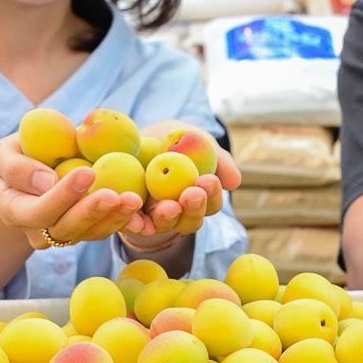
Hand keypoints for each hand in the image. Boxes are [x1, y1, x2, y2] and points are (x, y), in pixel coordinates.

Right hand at [0, 132, 147, 250]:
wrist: (30, 171)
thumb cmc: (17, 156)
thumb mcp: (5, 153)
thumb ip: (17, 166)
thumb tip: (48, 182)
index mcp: (14, 211)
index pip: (39, 210)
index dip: (63, 196)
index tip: (86, 172)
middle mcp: (38, 231)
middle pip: (67, 228)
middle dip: (92, 212)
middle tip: (115, 194)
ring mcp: (64, 234)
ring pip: (89, 233)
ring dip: (114, 218)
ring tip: (134, 200)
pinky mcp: (86, 230)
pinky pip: (104, 229)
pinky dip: (122, 219)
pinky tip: (137, 207)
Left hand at [120, 122, 240, 248]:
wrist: (133, 137)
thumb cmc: (172, 138)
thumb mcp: (196, 140)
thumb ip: (217, 159)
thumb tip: (234, 182)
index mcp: (198, 198)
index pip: (210, 204)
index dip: (212, 195)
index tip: (209, 180)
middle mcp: (178, 213)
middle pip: (190, 221)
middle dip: (193, 209)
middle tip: (191, 194)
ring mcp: (152, 217)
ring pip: (162, 225)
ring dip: (167, 217)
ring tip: (168, 206)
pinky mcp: (128, 215)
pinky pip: (131, 222)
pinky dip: (133, 220)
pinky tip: (135, 213)